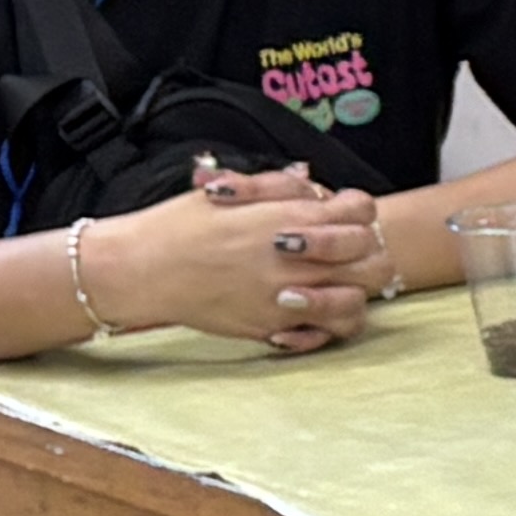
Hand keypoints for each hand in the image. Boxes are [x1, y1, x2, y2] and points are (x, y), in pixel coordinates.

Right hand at [86, 178, 378, 351]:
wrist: (142, 268)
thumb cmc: (180, 227)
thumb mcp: (231, 189)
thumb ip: (279, 187)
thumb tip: (311, 184)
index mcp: (291, 216)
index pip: (362, 210)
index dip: (354, 212)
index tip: (334, 218)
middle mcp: (299, 256)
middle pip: (374, 256)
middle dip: (363, 253)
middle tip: (339, 256)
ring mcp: (291, 294)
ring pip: (361, 298)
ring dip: (351, 290)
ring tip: (324, 285)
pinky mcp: (276, 324)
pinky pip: (331, 332)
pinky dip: (329, 326)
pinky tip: (306, 314)